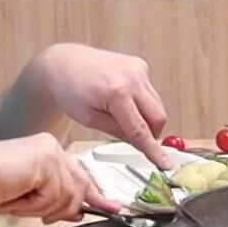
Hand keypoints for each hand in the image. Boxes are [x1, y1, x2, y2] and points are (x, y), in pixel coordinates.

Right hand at [0, 133, 116, 223]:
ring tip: (19, 200)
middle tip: (47, 212)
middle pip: (79, 187)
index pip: (79, 175)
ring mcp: (51, 153)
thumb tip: (78, 212)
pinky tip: (18, 196)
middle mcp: (52, 148)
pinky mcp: (47, 162)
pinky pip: (55, 196)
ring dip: (42, 208)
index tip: (109, 207)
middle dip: (67, 207)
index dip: (93, 195)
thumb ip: (56, 201)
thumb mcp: (30, 198)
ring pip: (68, 196)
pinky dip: (35, 205)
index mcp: (47, 151)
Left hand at [34, 44, 172, 166]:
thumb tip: (141, 143)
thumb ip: (119, 132)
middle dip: (151, 132)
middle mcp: (132, 77)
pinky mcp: (140, 65)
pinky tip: (122, 99)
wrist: (63, 63)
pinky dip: (141, 101)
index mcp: (117, 93)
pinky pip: (150, 92)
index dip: (154, 150)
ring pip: (157, 105)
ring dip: (146, 116)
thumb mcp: (90, 119)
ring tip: (122, 114)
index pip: (141, 130)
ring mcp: (138, 69)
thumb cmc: (69, 89)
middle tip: (135, 138)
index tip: (165, 163)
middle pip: (158, 116)